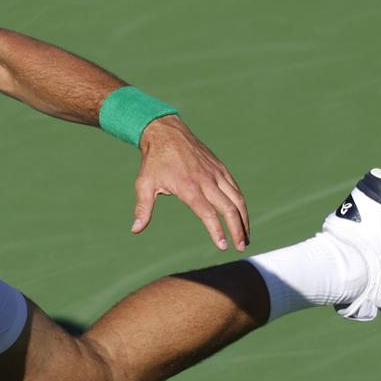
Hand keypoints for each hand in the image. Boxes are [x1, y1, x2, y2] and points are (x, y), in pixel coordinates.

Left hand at [129, 117, 250, 250]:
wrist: (167, 132)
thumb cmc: (154, 161)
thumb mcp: (144, 184)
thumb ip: (143, 208)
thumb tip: (135, 230)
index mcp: (189, 187)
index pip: (207, 213)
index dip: (217, 230)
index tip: (222, 246)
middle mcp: (206, 180)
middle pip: (228, 208)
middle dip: (237, 229)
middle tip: (241, 247)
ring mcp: (216, 173)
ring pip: (237, 198)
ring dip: (244, 219)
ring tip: (246, 237)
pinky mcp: (220, 168)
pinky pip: (235, 189)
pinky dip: (241, 204)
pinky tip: (241, 216)